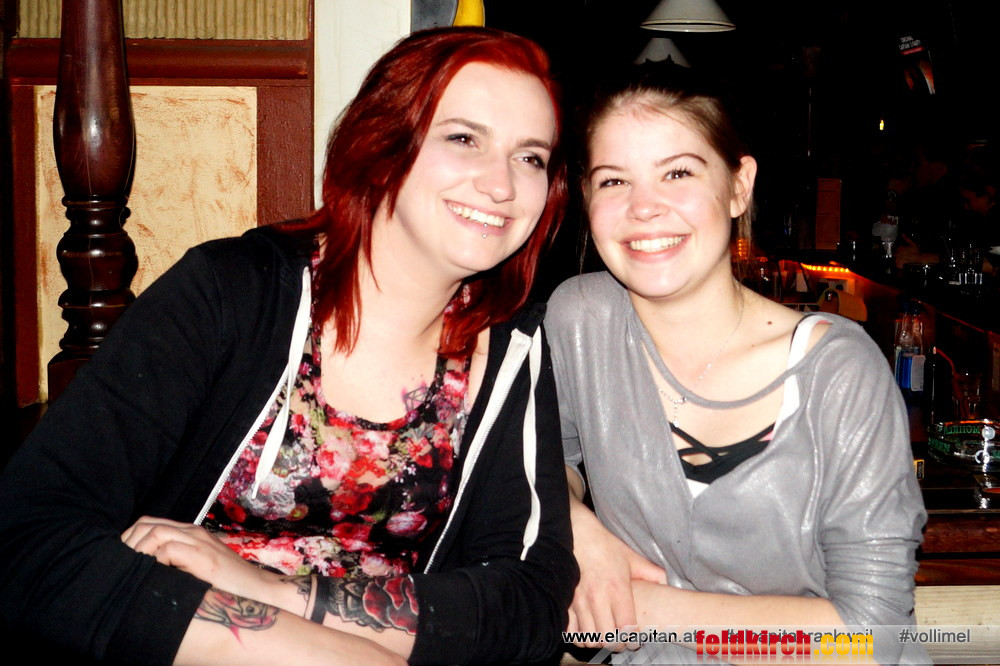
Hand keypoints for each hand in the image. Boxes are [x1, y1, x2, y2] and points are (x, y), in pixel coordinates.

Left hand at [122, 516, 275, 603]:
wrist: (260, 592)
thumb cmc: (228, 588)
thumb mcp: (196, 572)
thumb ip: (176, 566)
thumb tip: (143, 575)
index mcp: (190, 534)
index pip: (149, 524)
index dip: (129, 540)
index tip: (119, 562)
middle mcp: (193, 532)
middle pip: (147, 523)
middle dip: (127, 543)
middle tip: (117, 567)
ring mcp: (199, 542)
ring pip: (155, 532)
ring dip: (136, 551)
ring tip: (129, 572)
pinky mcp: (203, 557)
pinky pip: (168, 549)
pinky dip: (153, 561)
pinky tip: (150, 576)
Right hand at [566, 502, 665, 648]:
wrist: (577, 535)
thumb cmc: (606, 547)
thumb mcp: (632, 558)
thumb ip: (652, 573)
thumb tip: (666, 585)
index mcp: (617, 589)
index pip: (626, 629)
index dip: (632, 640)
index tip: (635, 640)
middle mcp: (598, 598)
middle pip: (607, 639)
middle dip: (617, 645)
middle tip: (621, 641)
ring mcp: (579, 601)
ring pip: (588, 639)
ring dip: (598, 642)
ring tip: (605, 636)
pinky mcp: (566, 601)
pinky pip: (570, 631)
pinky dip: (579, 636)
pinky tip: (587, 630)